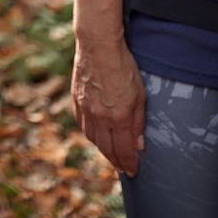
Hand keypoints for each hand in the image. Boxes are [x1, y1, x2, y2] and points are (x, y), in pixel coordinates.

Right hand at [72, 34, 144, 175]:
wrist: (98, 46)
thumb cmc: (123, 67)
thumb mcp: (140, 95)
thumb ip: (138, 122)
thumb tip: (138, 145)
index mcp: (119, 117)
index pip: (124, 149)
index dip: (129, 163)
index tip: (133, 171)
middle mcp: (100, 117)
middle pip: (107, 148)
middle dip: (116, 161)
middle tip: (123, 167)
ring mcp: (86, 109)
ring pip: (93, 138)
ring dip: (103, 149)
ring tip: (111, 154)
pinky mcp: (76, 100)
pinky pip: (83, 125)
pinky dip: (90, 134)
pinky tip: (96, 136)